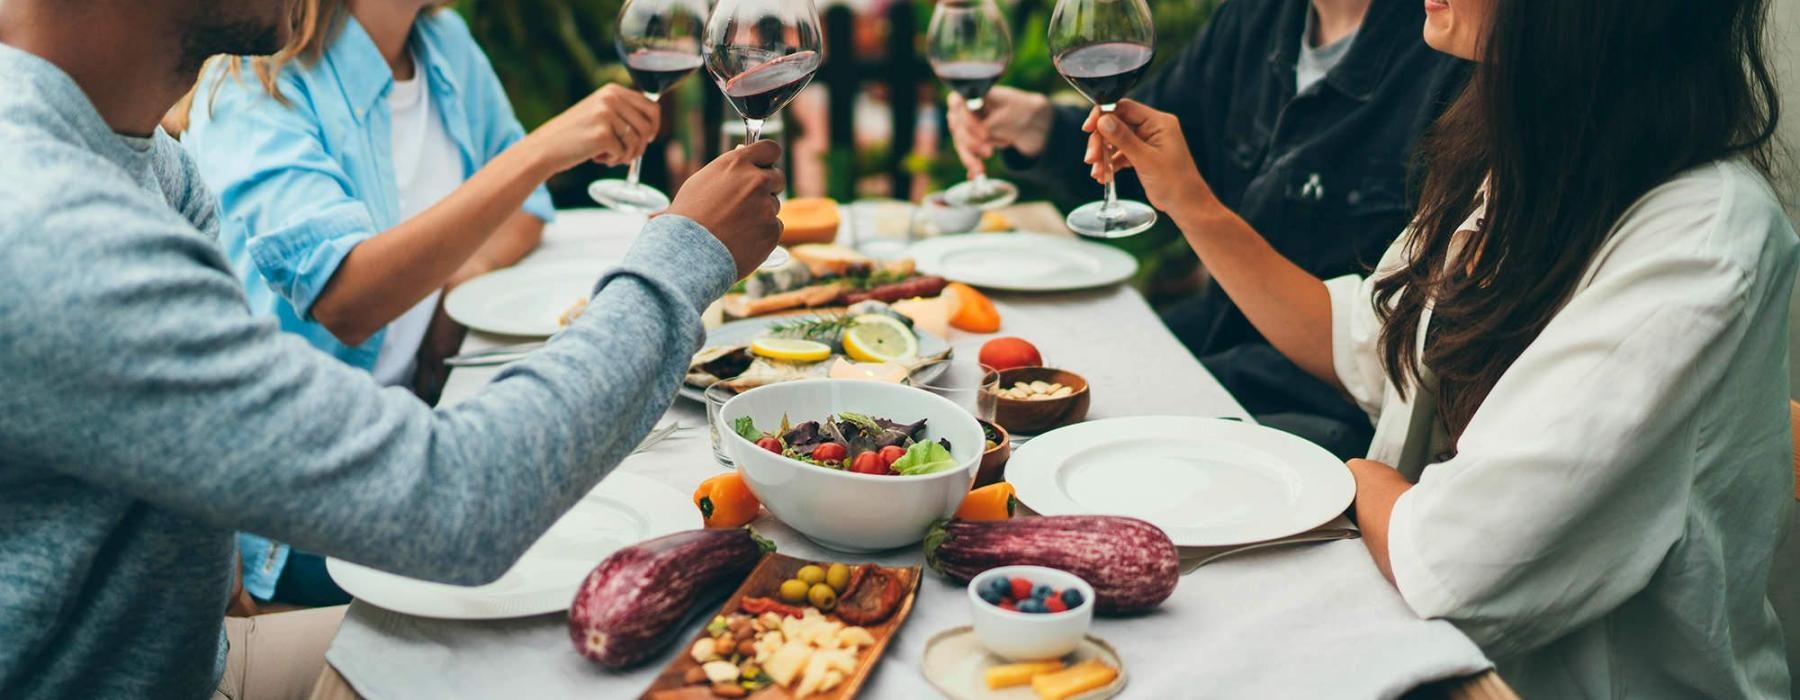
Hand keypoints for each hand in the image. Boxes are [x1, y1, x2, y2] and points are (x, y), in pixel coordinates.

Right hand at [526, 84, 659, 172]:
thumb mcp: (599, 112)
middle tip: (625, 154)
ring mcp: (606, 115)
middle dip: (641, 145)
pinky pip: (623, 153)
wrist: (546, 147)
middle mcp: (611, 98)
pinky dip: (614, 160)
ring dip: (626, 155)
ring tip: (609, 156)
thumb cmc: (574, 134)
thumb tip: (653, 125)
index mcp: (612, 90)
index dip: (654, 127)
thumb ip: (622, 112)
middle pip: (648, 126)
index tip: (647, 139)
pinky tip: (598, 158)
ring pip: (637, 142)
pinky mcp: (602, 134)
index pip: (652, 106)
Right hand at [667, 141, 786, 278]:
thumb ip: (729, 168)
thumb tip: (743, 152)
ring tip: (734, 226)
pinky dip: (762, 234)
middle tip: (747, 202)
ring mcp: (766, 206)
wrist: (688, 252)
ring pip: (774, 206)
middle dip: (768, 187)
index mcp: (738, 163)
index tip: (765, 166)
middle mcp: (756, 181)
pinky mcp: (772, 231)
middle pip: (778, 178)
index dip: (768, 159)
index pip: (770, 149)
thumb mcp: (702, 181)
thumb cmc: (688, 216)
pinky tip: (741, 240)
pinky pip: (774, 228)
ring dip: (761, 213)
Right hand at [945, 86, 1054, 175]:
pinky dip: (970, 165)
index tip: (985, 135)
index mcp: (972, 93)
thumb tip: (984, 127)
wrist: (1024, 120)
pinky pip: (965, 153)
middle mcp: (963, 109)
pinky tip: (973, 176)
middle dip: (971, 144)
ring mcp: (963, 125)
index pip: (958, 104)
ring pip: (959, 143)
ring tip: (980, 171)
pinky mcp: (968, 140)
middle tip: (988, 154)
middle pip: (957, 127)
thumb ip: (993, 118)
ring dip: (969, 158)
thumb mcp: (1009, 110)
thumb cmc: (1017, 107)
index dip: (968, 121)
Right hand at [1082, 100, 1217, 216]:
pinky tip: (1103, 176)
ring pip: (1115, 140)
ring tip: (1097, 171)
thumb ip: (1123, 139)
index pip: (1124, 107)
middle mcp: (1152, 128)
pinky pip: (1119, 153)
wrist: (1185, 204)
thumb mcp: (1145, 159)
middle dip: (1101, 141)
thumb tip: (1103, 120)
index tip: (1088, 128)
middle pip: (1116, 124)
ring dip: (1103, 154)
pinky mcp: (1141, 154)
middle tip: (1091, 158)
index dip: (1103, 115)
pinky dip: (1110, 163)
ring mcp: (1146, 141)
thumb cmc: (1175, 182)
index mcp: (1158, 122)